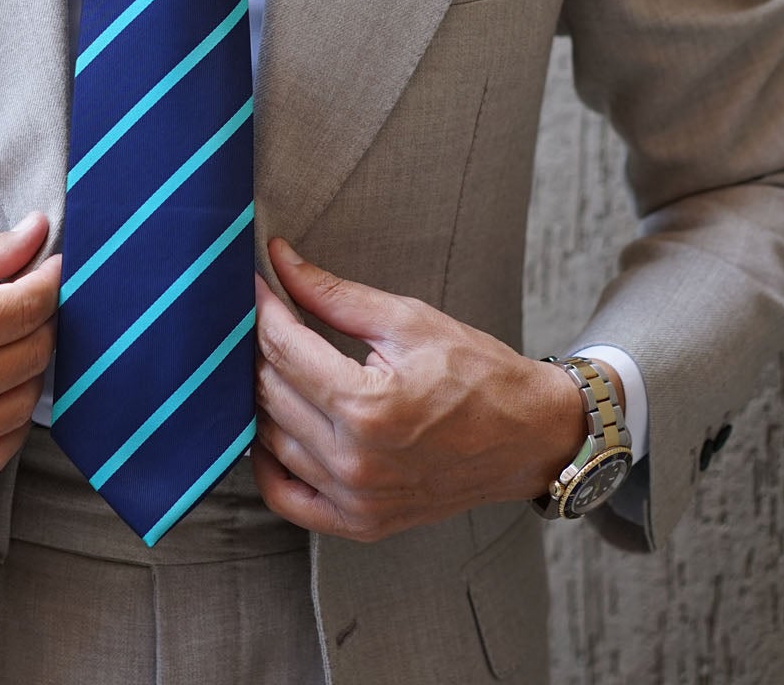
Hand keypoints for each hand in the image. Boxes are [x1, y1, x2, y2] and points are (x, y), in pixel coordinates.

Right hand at [0, 214, 58, 494]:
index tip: (52, 267)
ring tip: (8, 342)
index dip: (49, 282)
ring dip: (29, 371)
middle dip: (42, 322)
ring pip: (20, 409)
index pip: (24, 310)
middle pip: (31, 358)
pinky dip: (8, 422)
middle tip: (28, 301)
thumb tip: (36, 235)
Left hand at [251, 238, 589, 541]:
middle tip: (263, 318)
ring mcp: (355, 499)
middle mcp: (355, 460)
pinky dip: (268, 463)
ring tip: (274, 362)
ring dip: (262, 397)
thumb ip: (334, 295)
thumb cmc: (477, 374)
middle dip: (257, 348)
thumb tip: (280, 261)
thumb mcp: (409, 321)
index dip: (262, 309)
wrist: (529, 437)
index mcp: (368, 406)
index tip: (254, 284)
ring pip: (269, 439)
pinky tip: (274, 428)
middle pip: (269, 393)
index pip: (283, 349)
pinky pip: (285, 496)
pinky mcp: (360, 522)